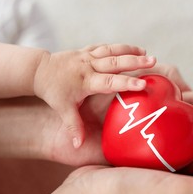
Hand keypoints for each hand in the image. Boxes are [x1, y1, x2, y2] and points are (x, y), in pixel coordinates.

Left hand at [34, 44, 155, 148]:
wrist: (39, 71)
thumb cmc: (52, 91)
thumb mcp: (63, 109)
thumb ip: (73, 127)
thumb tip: (78, 146)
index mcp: (86, 81)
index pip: (110, 82)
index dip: (127, 82)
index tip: (143, 84)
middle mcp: (88, 66)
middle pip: (115, 62)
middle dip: (135, 61)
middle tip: (153, 60)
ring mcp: (88, 56)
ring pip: (112, 50)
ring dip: (130, 50)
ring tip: (146, 52)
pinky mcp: (86, 51)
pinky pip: (104, 47)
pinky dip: (118, 47)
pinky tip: (130, 49)